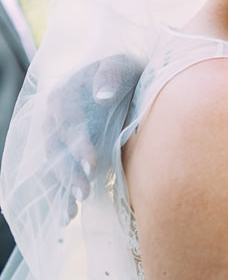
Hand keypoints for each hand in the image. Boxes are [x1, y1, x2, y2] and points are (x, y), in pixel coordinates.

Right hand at [42, 54, 141, 222]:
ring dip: (60, 189)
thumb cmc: (124, 71)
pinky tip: (67, 216)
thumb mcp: (120, 64)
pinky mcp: (66, 154)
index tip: (92, 163)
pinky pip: (57, 176)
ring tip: (70, 212)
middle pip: (55, 150)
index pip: (67, 122)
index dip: (77, 144)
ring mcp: (57, 139)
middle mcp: (54, 119)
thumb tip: (102, 95)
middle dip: (67, 173)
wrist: (124, 80)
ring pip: (51, 167)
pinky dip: (60, 195)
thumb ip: (110, 74)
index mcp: (63, 95)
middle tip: (83, 191)